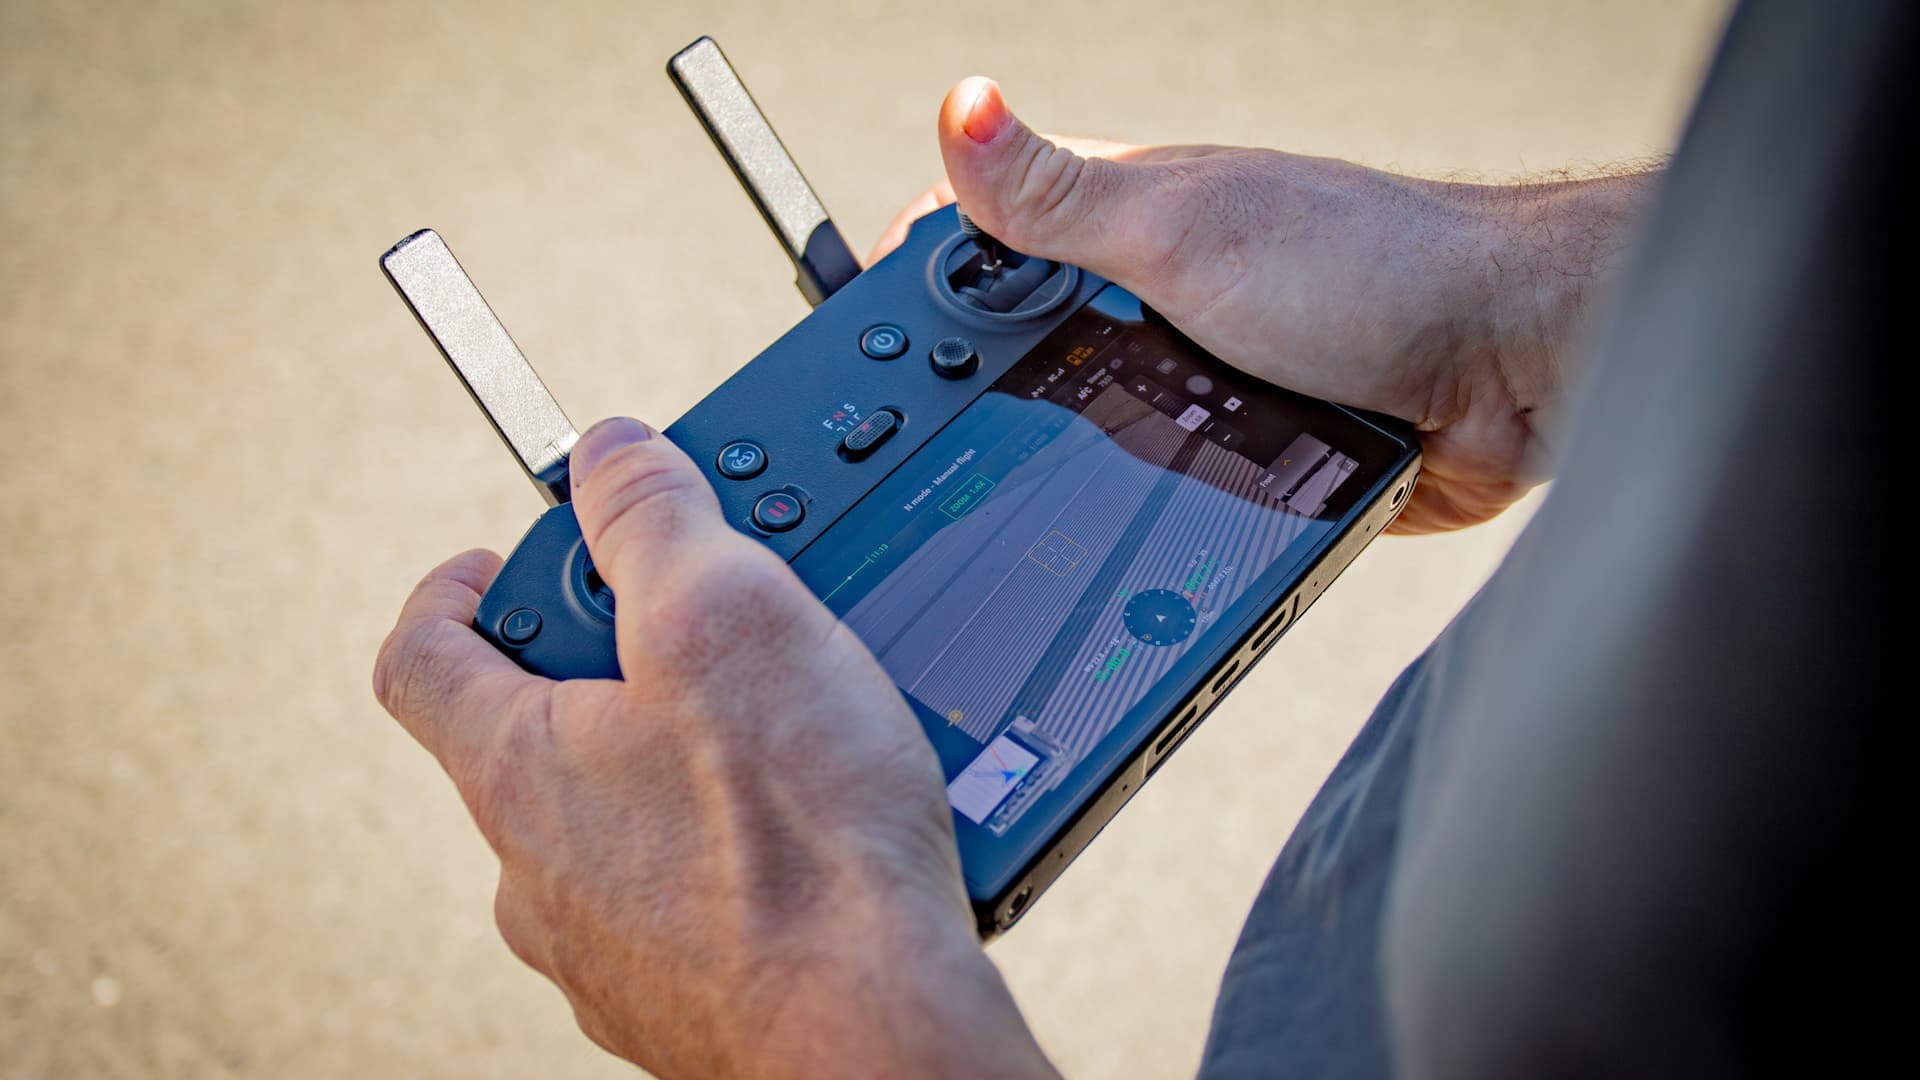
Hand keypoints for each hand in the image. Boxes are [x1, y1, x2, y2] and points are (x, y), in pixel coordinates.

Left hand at [374, 418, 1053, 1077]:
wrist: (874, 1033)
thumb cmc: (798, 846)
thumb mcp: (724, 615)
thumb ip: (652, 519)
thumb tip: (609, 456)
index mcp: (517, 768)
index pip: (423, 655)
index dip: (453, 587)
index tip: (493, 563)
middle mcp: (540, 871)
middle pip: (536, 733)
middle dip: (612, 665)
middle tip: (704, 633)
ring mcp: (608, 945)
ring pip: (619, 817)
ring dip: (679, 757)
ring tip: (784, 731)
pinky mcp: (684, 994)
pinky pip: (687, 890)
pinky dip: (729, 843)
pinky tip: (812, 829)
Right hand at [873, 78, 1656, 531]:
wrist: (1510, 370)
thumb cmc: (1378, 273)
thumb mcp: (1185, 233)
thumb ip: (1063, 197)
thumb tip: (958, 110)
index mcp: (1130, 215)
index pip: (988, 226)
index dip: (921, 267)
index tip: (855, 322)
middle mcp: (1162, 285)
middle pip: (1027, 333)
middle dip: (975, 382)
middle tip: (917, 440)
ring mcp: (1206, 364)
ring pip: (1093, 413)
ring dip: (1060, 448)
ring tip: (1000, 493)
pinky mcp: (1250, 439)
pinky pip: (1165, 472)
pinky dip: (1139, 491)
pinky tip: (1115, 518)